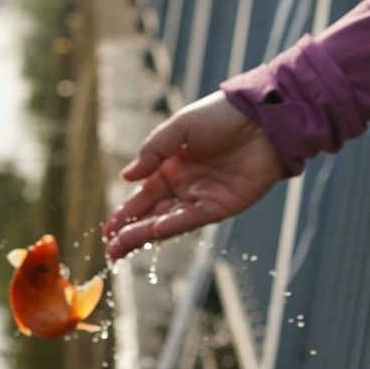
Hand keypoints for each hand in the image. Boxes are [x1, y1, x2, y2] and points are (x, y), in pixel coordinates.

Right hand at [102, 92, 288, 261]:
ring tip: (121, 250)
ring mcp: (201, 198)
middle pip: (151, 215)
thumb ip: (153, 151)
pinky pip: (192, 219)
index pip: (142, 197)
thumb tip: (126, 176)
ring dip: (145, 236)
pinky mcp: (221, 206)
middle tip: (110, 252)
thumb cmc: (220, 116)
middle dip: (129, 234)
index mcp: (170, 168)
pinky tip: (154, 231)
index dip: (125, 215)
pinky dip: (173, 226)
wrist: (261, 120)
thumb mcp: (179, 127)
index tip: (108, 230)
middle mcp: (183, 187)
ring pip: (167, 222)